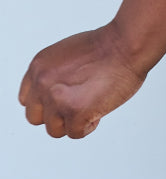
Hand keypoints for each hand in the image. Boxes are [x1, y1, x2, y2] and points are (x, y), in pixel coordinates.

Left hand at [18, 24, 147, 138]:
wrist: (126, 45)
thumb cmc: (107, 46)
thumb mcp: (67, 54)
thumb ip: (54, 75)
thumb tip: (56, 94)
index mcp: (38, 66)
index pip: (27, 99)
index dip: (46, 103)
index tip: (62, 100)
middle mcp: (42, 83)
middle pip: (35, 118)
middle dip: (56, 115)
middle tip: (77, 104)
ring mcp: (56, 98)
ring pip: (54, 130)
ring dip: (73, 122)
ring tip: (92, 104)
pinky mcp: (75, 112)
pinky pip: (76, 133)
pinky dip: (89, 126)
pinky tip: (99, 109)